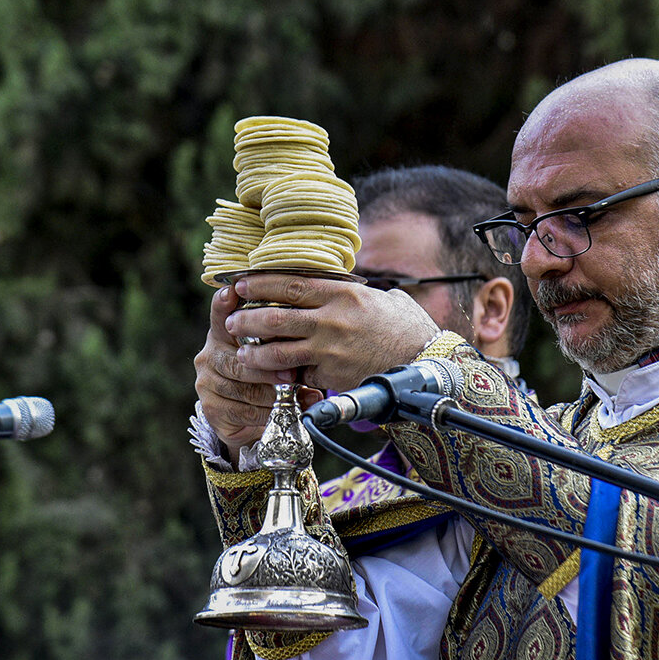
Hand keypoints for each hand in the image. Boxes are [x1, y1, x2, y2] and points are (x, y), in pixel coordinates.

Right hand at [194, 285, 299, 460]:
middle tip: (292, 374)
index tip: (230, 292)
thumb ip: (286, 353)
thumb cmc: (266, 378)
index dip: (224, 305)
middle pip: (238, 360)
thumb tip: (310, 362)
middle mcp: (209, 355)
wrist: (247, 419)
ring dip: (272, 394)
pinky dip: (266, 412)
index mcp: (223, 334)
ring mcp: (206, 382)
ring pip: (243, 388)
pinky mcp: (211, 407)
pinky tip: (282, 412)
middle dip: (268, 368)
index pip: (220, 315)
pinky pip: (242, 410)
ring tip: (294, 396)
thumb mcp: (276, 360)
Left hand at [224, 273, 440, 390]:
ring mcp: (330, 350)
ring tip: (242, 354)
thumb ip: (352, 293)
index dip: (260, 283)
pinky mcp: (333, 376)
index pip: (290, 283)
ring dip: (255, 353)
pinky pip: (300, 375)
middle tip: (232, 322)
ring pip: (279, 352)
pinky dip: (286, 376)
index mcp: (343, 293)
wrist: (425, 363)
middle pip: (275, 317)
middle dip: (247, 319)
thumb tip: (334, 284)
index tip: (240, 283)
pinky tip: (274, 376)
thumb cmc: (406, 328)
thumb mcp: (381, 298)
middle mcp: (332, 320)